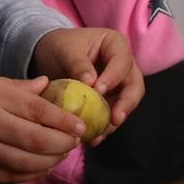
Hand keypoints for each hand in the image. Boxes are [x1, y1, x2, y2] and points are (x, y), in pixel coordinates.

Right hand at [0, 69, 83, 183]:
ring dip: (51, 161)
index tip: (80, 125)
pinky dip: (33, 174)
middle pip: (36, 139)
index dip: (62, 119)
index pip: (36, 110)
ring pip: (27, 162)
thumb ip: (17, 86)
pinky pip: (13, 176)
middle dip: (62, 143)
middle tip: (75, 142)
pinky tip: (43, 167)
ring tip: (62, 154)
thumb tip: (47, 85)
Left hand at [31, 28, 144, 144]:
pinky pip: (111, 115)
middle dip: (126, 104)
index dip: (113, 77)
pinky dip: (104, 126)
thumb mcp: (65, 50)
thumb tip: (90, 82)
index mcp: (115, 45)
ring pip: (126, 104)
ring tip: (101, 134)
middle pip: (134, 86)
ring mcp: (119, 84)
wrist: (50, 56)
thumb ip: (78, 64)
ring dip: (115, 120)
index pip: (122, 62)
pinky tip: (93, 138)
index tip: (99, 90)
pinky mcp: (110, 100)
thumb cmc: (60, 46)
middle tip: (115, 119)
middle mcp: (122, 65)